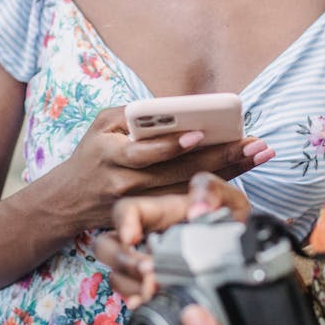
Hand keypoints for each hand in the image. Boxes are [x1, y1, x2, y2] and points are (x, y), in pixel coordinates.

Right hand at [52, 107, 269, 233]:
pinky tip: (242, 174)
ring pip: (190, 187)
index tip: (202, 134)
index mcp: (114, 155)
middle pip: (180, 172)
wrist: (67, 202)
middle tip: (254, 144)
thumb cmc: (92, 154)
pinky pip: (188, 200)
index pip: (147, 152)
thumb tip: (174, 108)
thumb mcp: (102, 125)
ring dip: (228, 172)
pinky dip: (215, 186)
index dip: (174, 145)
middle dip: (221, 157)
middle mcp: (129, 183)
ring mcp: (142, 204)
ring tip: (257, 155)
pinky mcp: (153, 216)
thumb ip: (134, 113)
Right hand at [95, 172, 251, 305]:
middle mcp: (144, 238)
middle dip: (122, 260)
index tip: (132, 237)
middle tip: (147, 269)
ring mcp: (146, 264)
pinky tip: (148, 303)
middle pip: (107, 246)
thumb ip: (210, 191)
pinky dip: (137, 301)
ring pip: (116, 274)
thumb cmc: (227, 216)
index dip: (122, 222)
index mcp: (157, 212)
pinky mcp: (154, 286)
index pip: (125, 210)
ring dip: (131, 284)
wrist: (243, 248)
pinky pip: (132, 296)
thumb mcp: (225, 195)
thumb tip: (197, 210)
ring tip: (155, 288)